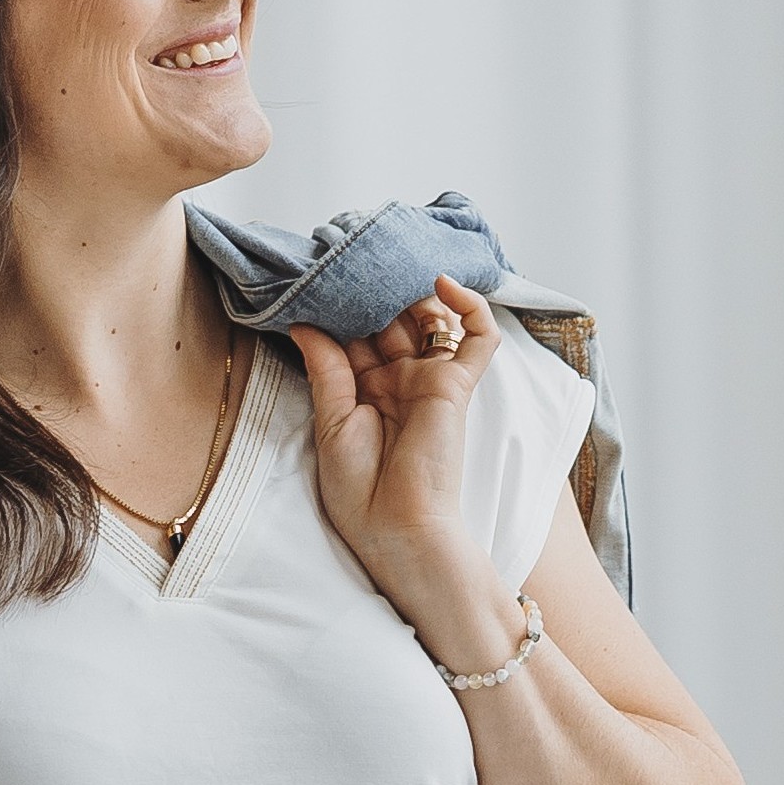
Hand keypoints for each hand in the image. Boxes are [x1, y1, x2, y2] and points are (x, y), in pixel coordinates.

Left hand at [287, 277, 504, 625]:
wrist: (397, 529)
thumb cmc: (360, 493)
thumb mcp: (330, 423)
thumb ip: (326, 368)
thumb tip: (305, 322)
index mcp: (364, 392)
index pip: (356, 333)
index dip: (344, 304)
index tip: (322, 273)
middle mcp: (397, 381)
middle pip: (391, 319)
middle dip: (376, 289)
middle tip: (356, 255)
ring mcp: (429, 380)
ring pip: (430, 319)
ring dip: (414, 291)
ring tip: (391, 265)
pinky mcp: (457, 386)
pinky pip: (478, 337)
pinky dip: (470, 306)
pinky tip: (443, 285)